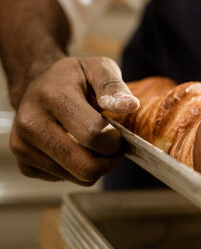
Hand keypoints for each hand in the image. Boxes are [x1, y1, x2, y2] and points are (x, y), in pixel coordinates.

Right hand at [9, 57, 138, 184]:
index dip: (115, 140)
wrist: (39, 86)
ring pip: (78, 177)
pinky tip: (76, 147)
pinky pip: (66, 180)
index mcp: (52, 97)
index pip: (93, 135)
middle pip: (86, 166)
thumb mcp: (98, 68)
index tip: (119, 132)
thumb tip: (130, 106)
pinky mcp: (24, 165)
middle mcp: (31, 124)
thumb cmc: (75, 78)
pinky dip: (79, 169)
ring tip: (95, 143)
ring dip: (97, 165)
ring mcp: (23, 147)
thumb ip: (114, 86)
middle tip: (114, 145)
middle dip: (110, 159)